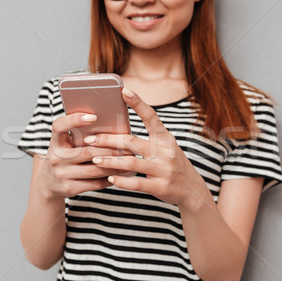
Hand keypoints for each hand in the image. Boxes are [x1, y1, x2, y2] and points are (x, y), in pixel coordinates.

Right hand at [38, 112, 125, 199]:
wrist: (48, 182)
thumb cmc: (63, 156)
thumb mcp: (64, 143)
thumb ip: (78, 134)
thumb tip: (108, 123)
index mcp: (55, 142)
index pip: (59, 126)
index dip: (74, 120)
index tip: (93, 116)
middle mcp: (56, 158)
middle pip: (88, 151)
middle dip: (111, 148)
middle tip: (128, 143)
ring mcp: (62, 174)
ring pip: (96, 169)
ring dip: (115, 164)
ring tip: (129, 158)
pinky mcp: (69, 188)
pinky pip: (96, 183)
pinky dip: (111, 177)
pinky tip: (122, 173)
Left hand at [84, 88, 210, 206]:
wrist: (192, 189)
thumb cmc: (172, 164)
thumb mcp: (165, 147)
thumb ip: (147, 139)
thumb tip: (117, 131)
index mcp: (165, 138)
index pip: (151, 116)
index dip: (138, 103)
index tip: (123, 91)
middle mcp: (165, 151)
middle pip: (132, 141)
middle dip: (108, 139)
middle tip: (90, 139)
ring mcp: (163, 169)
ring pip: (131, 162)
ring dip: (110, 161)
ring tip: (95, 159)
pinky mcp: (160, 186)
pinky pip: (137, 183)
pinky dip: (122, 181)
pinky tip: (110, 179)